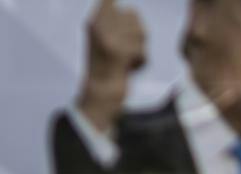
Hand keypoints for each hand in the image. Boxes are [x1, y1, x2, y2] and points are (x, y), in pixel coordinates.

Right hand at [79, 0, 146, 136]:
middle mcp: (97, 26)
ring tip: (129, 57)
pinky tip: (130, 68)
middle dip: (138, 32)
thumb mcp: (105, 40)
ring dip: (141, 47)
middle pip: (133, 14)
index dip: (124, 11)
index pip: (110, 0)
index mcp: (93, 22)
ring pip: (141, 31)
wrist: (99, 92)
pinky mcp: (118, 53)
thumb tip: (134, 11)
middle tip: (129, 47)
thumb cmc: (107, 66)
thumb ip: (114, 23)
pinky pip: (141, 51)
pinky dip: (141, 62)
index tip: (125, 27)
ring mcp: (107, 39)